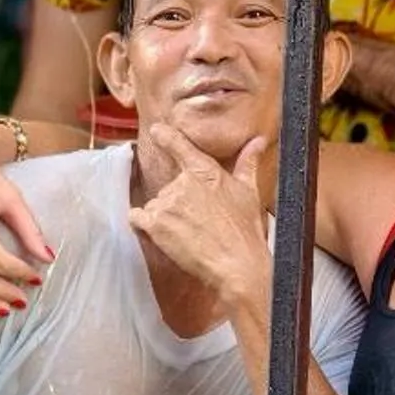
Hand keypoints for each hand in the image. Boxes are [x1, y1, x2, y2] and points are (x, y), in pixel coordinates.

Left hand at [129, 125, 271, 306]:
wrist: (237, 263)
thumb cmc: (245, 230)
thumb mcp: (250, 192)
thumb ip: (247, 163)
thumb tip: (258, 141)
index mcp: (205, 171)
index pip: (178, 145)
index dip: (165, 136)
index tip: (156, 130)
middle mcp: (182, 183)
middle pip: (169, 187)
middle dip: (178, 203)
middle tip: (198, 222)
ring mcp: (166, 203)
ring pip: (155, 205)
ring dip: (165, 218)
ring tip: (188, 234)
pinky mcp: (154, 225)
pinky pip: (137, 218)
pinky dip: (144, 225)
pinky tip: (162, 236)